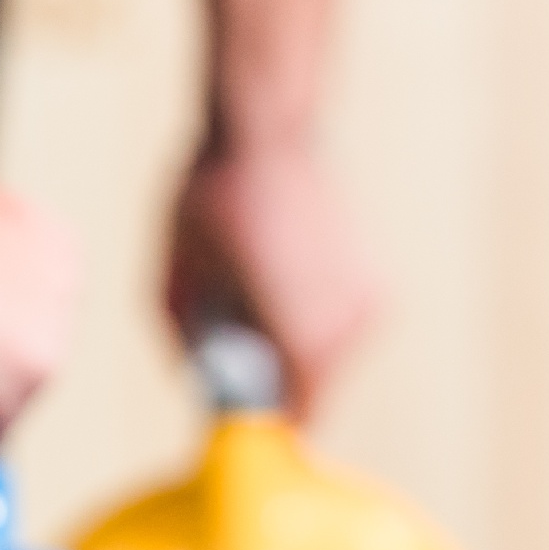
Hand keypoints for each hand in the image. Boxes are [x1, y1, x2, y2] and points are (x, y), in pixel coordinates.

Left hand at [167, 136, 382, 418]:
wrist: (268, 131)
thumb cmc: (210, 199)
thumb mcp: (175, 275)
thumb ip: (183, 338)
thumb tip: (196, 381)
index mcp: (300, 334)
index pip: (288, 415)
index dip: (254, 418)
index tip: (225, 408)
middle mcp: (345, 328)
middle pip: (308, 391)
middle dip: (268, 379)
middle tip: (228, 336)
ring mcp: (366, 307)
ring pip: (324, 362)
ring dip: (289, 350)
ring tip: (252, 292)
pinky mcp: (373, 288)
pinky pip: (337, 333)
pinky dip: (309, 325)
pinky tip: (279, 280)